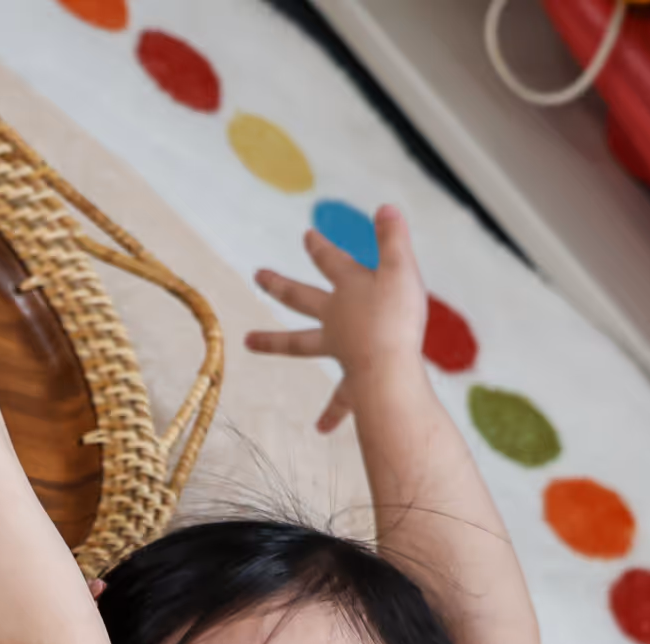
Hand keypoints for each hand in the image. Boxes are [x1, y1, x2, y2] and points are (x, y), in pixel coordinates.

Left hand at [246, 205, 427, 433]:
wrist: (388, 370)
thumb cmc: (397, 318)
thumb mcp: (401, 270)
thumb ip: (394, 239)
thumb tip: (385, 207)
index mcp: (349, 291)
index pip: (332, 262)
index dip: (321, 248)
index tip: (306, 236)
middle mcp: (336, 319)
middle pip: (300, 298)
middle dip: (279, 284)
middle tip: (257, 275)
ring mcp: (338, 350)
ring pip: (299, 344)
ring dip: (273, 341)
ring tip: (247, 342)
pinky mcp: (350, 380)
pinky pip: (339, 399)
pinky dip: (331, 414)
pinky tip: (320, 429)